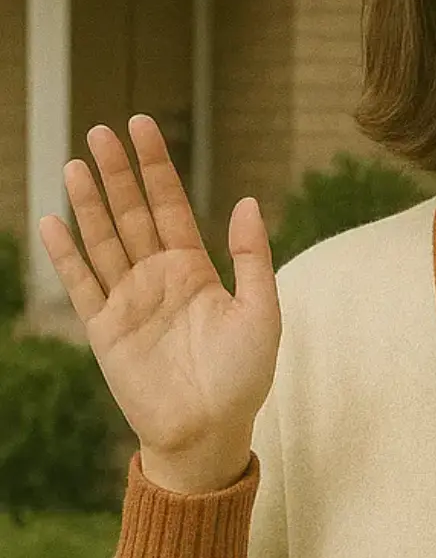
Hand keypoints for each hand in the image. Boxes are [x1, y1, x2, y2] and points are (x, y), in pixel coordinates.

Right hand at [39, 115, 280, 493]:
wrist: (211, 431)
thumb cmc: (244, 375)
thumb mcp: (262, 310)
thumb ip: (251, 258)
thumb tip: (246, 202)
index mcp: (196, 268)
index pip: (171, 203)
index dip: (156, 166)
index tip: (142, 127)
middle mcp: (158, 277)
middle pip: (133, 212)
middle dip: (118, 172)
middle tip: (101, 129)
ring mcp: (128, 300)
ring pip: (104, 239)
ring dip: (89, 203)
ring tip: (75, 162)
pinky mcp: (104, 329)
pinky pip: (81, 284)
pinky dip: (66, 253)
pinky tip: (52, 221)